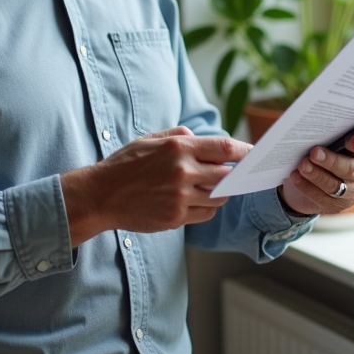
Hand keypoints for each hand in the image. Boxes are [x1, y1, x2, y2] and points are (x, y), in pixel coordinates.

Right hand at [60, 127, 250, 244]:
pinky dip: (207, 207)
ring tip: (208, 186)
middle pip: (225, 174)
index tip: (253, 153)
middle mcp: (182, 172)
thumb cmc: (125, 164)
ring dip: (219, 191)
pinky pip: (205, 214)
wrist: (101, 195)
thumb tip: (204, 139)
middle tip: (234, 173)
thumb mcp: (150, 140)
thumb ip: (180, 135)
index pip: (224, 148)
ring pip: (218, 197)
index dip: (244, 151)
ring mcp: (180, 198)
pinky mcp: (175, 218)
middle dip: (232, 174)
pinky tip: (195, 200)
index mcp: (177, 148)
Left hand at [279, 132, 353, 215]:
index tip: (352, 139)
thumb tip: (315, 121)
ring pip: (335, 185)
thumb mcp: (325, 140)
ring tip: (302, 165)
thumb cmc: (319, 151)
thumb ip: (328, 132)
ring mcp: (350, 191)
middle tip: (314, 152)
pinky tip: (295, 177)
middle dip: (332, 160)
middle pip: (350, 169)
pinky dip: (306, 186)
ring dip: (316, 174)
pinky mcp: (335, 205)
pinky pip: (321, 198)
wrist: (305, 179)